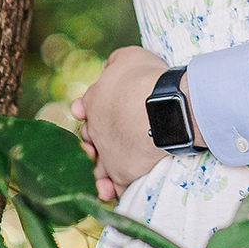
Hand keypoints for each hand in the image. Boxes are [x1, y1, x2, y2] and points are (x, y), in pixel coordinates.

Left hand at [70, 46, 171, 200]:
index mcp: (93, 101)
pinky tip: (112, 190)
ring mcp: (107, 155)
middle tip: (108, 137)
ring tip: (104, 171)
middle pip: (89, 139)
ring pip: (96, 167)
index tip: (87, 111)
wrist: (164, 109)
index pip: (84, 109)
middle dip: (94, 139)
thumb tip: (109, 66)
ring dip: (97, 170)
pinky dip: (112, 190)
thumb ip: (116, 62)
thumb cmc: (147, 79)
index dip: (87, 111)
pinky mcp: (122, 174)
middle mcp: (95, 130)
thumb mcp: (129, 57)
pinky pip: (114, 188)